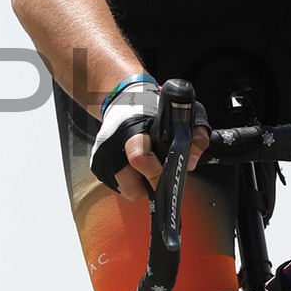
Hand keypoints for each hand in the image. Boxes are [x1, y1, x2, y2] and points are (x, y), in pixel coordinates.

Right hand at [91, 79, 210, 198]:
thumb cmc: (150, 108)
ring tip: (148, 167)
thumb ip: (193, 134)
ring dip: (140, 184)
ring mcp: (101, 157)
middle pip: (131, 186)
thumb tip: (191, 162)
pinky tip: (136, 166)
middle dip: (150, 184)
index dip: (156, 173)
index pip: (139, 159)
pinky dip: (130, 181)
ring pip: (126, 190)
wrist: (122, 100)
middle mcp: (110, 145)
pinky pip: (118, 186)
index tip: (169, 176)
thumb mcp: (178, 113)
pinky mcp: (97, 166)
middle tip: (159, 172)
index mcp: (129, 129)